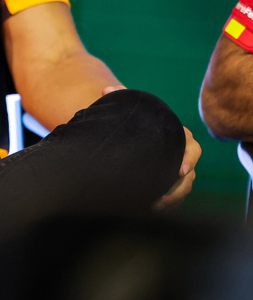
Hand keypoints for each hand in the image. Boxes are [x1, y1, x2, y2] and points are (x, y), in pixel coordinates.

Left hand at [102, 86, 201, 210]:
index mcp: (175, 136)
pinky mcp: (169, 183)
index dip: (189, 158)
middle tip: (163, 197)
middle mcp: (180, 154)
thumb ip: (120, 98)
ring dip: (172, 198)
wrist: (129, 136)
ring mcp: (176, 171)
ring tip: (155, 205)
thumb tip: (107, 91)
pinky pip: (174, 196)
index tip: (179, 169)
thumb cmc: (131, 120)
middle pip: (190, 174)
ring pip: (183, 188)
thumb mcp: (127, 109)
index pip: (192, 147)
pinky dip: (167, 203)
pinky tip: (152, 208)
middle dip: (179, 187)